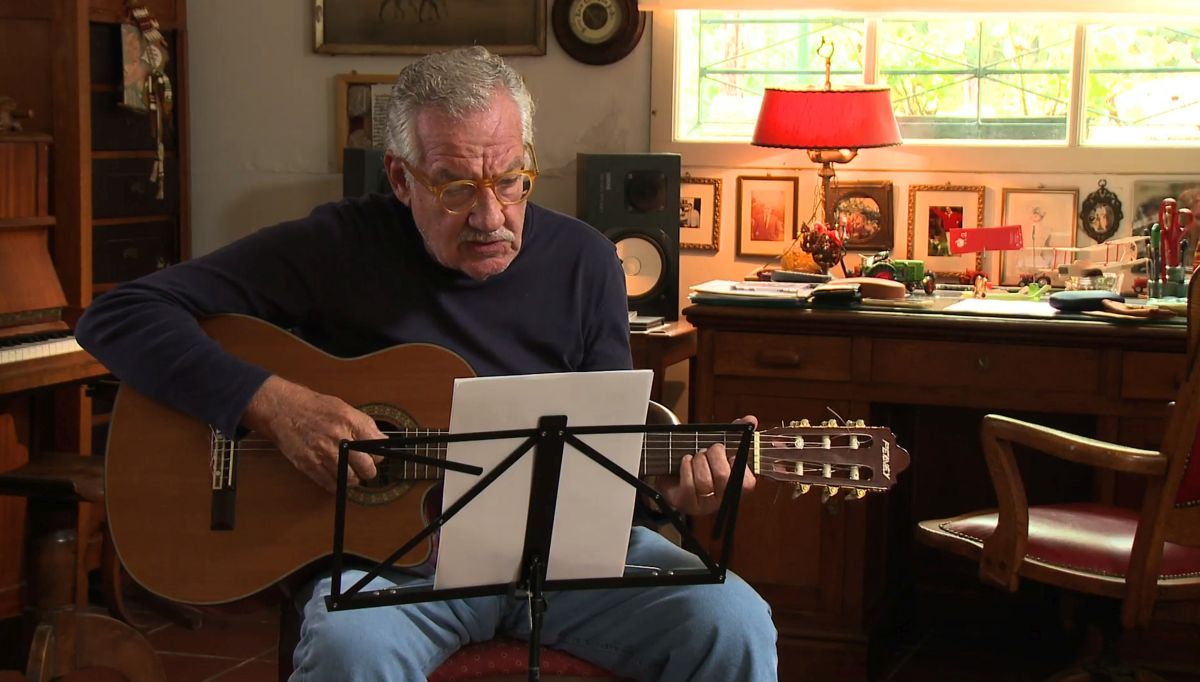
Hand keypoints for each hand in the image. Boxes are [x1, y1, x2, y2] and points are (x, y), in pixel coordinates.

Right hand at [242, 375, 382, 492]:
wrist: (282, 410)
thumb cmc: (313, 407)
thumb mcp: (344, 408)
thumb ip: (364, 425)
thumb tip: (381, 441)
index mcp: (349, 421)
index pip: (377, 446)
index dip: (378, 454)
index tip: (375, 455)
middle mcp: (338, 438)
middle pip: (366, 467)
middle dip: (369, 470)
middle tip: (365, 468)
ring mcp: (323, 453)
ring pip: (349, 479)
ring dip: (353, 479)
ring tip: (350, 472)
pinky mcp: (309, 465)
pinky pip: (329, 484)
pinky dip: (336, 484)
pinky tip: (336, 476)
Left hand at [657, 415, 757, 515]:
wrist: (674, 473)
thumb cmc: (702, 461)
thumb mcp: (719, 447)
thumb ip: (736, 433)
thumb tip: (751, 420)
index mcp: (737, 487)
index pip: (747, 483)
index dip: (737, 463)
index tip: (730, 454)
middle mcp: (723, 500)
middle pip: (723, 476)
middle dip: (714, 455)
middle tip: (708, 450)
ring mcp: (705, 504)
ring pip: (704, 480)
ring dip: (698, 461)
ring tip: (696, 457)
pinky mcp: (686, 504)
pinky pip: (688, 485)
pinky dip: (686, 467)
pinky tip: (686, 461)